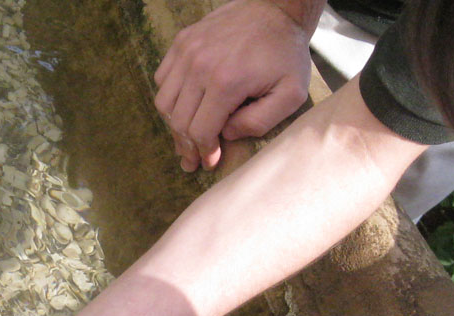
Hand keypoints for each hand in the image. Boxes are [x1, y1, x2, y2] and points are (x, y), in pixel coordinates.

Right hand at [154, 0, 314, 171]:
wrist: (276, 9)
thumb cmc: (285, 54)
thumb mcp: (290, 94)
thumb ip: (259, 122)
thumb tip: (226, 134)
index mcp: (226, 82)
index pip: (201, 131)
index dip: (203, 152)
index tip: (208, 162)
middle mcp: (199, 66)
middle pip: (179, 121)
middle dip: (185, 146)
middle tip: (191, 160)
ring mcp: (186, 51)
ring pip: (164, 103)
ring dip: (173, 124)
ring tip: (185, 136)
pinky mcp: (181, 41)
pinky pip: (163, 79)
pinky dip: (170, 97)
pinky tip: (184, 105)